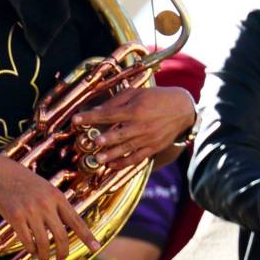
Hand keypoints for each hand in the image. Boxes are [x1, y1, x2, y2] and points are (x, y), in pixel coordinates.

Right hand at [0, 155, 99, 259]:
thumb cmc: (21, 180)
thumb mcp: (45, 187)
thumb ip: (55, 204)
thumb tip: (66, 225)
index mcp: (57, 197)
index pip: (76, 221)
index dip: (87, 237)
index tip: (95, 248)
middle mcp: (46, 205)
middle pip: (61, 236)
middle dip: (63, 252)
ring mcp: (30, 211)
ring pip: (43, 241)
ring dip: (44, 255)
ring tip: (43, 259)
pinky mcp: (14, 216)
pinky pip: (26, 239)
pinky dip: (30, 249)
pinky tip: (31, 251)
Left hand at [71, 84, 196, 173]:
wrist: (183, 109)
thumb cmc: (156, 98)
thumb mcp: (137, 93)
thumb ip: (116, 101)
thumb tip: (96, 110)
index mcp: (135, 110)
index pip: (109, 114)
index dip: (92, 117)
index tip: (76, 119)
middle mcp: (142, 125)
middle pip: (121, 134)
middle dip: (107, 139)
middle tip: (94, 142)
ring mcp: (148, 138)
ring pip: (127, 148)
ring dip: (112, 154)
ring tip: (98, 159)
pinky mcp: (153, 148)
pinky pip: (137, 158)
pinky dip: (124, 163)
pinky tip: (111, 166)